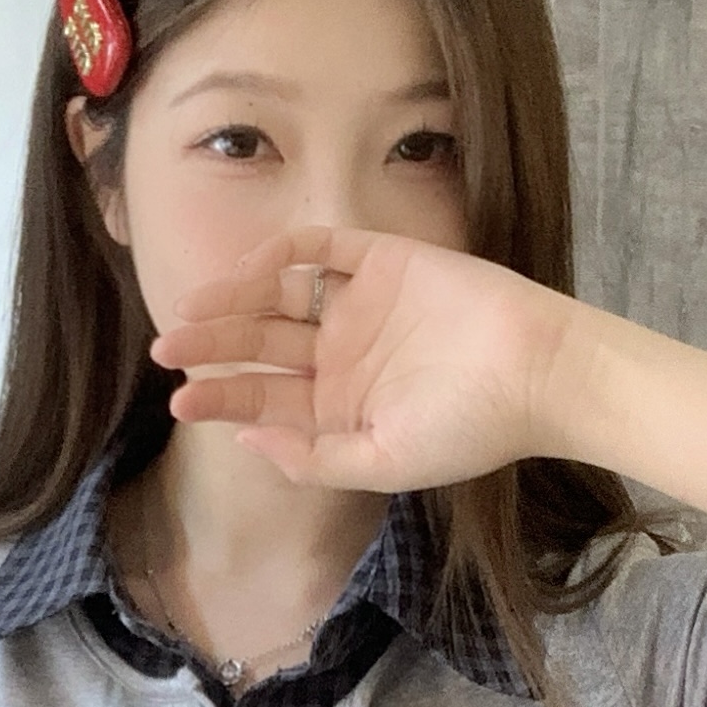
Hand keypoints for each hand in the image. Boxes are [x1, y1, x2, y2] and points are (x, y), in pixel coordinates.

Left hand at [152, 225, 575, 489]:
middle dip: (214, 345)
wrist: (538, 372)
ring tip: (194, 310)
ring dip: (235, 299)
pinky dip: (282, 253)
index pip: (266, 400)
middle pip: (263, 345)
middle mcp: (343, 354)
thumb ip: (313, 458)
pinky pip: (321, 246)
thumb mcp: (383, 461)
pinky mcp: (383, 259)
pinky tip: (251, 270)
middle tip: (168, 346)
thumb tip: (246, 439)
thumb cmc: (470, 427)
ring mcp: (360, 304)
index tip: (180, 401)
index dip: (221, 398)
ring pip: (279, 295)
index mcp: (342, 406)